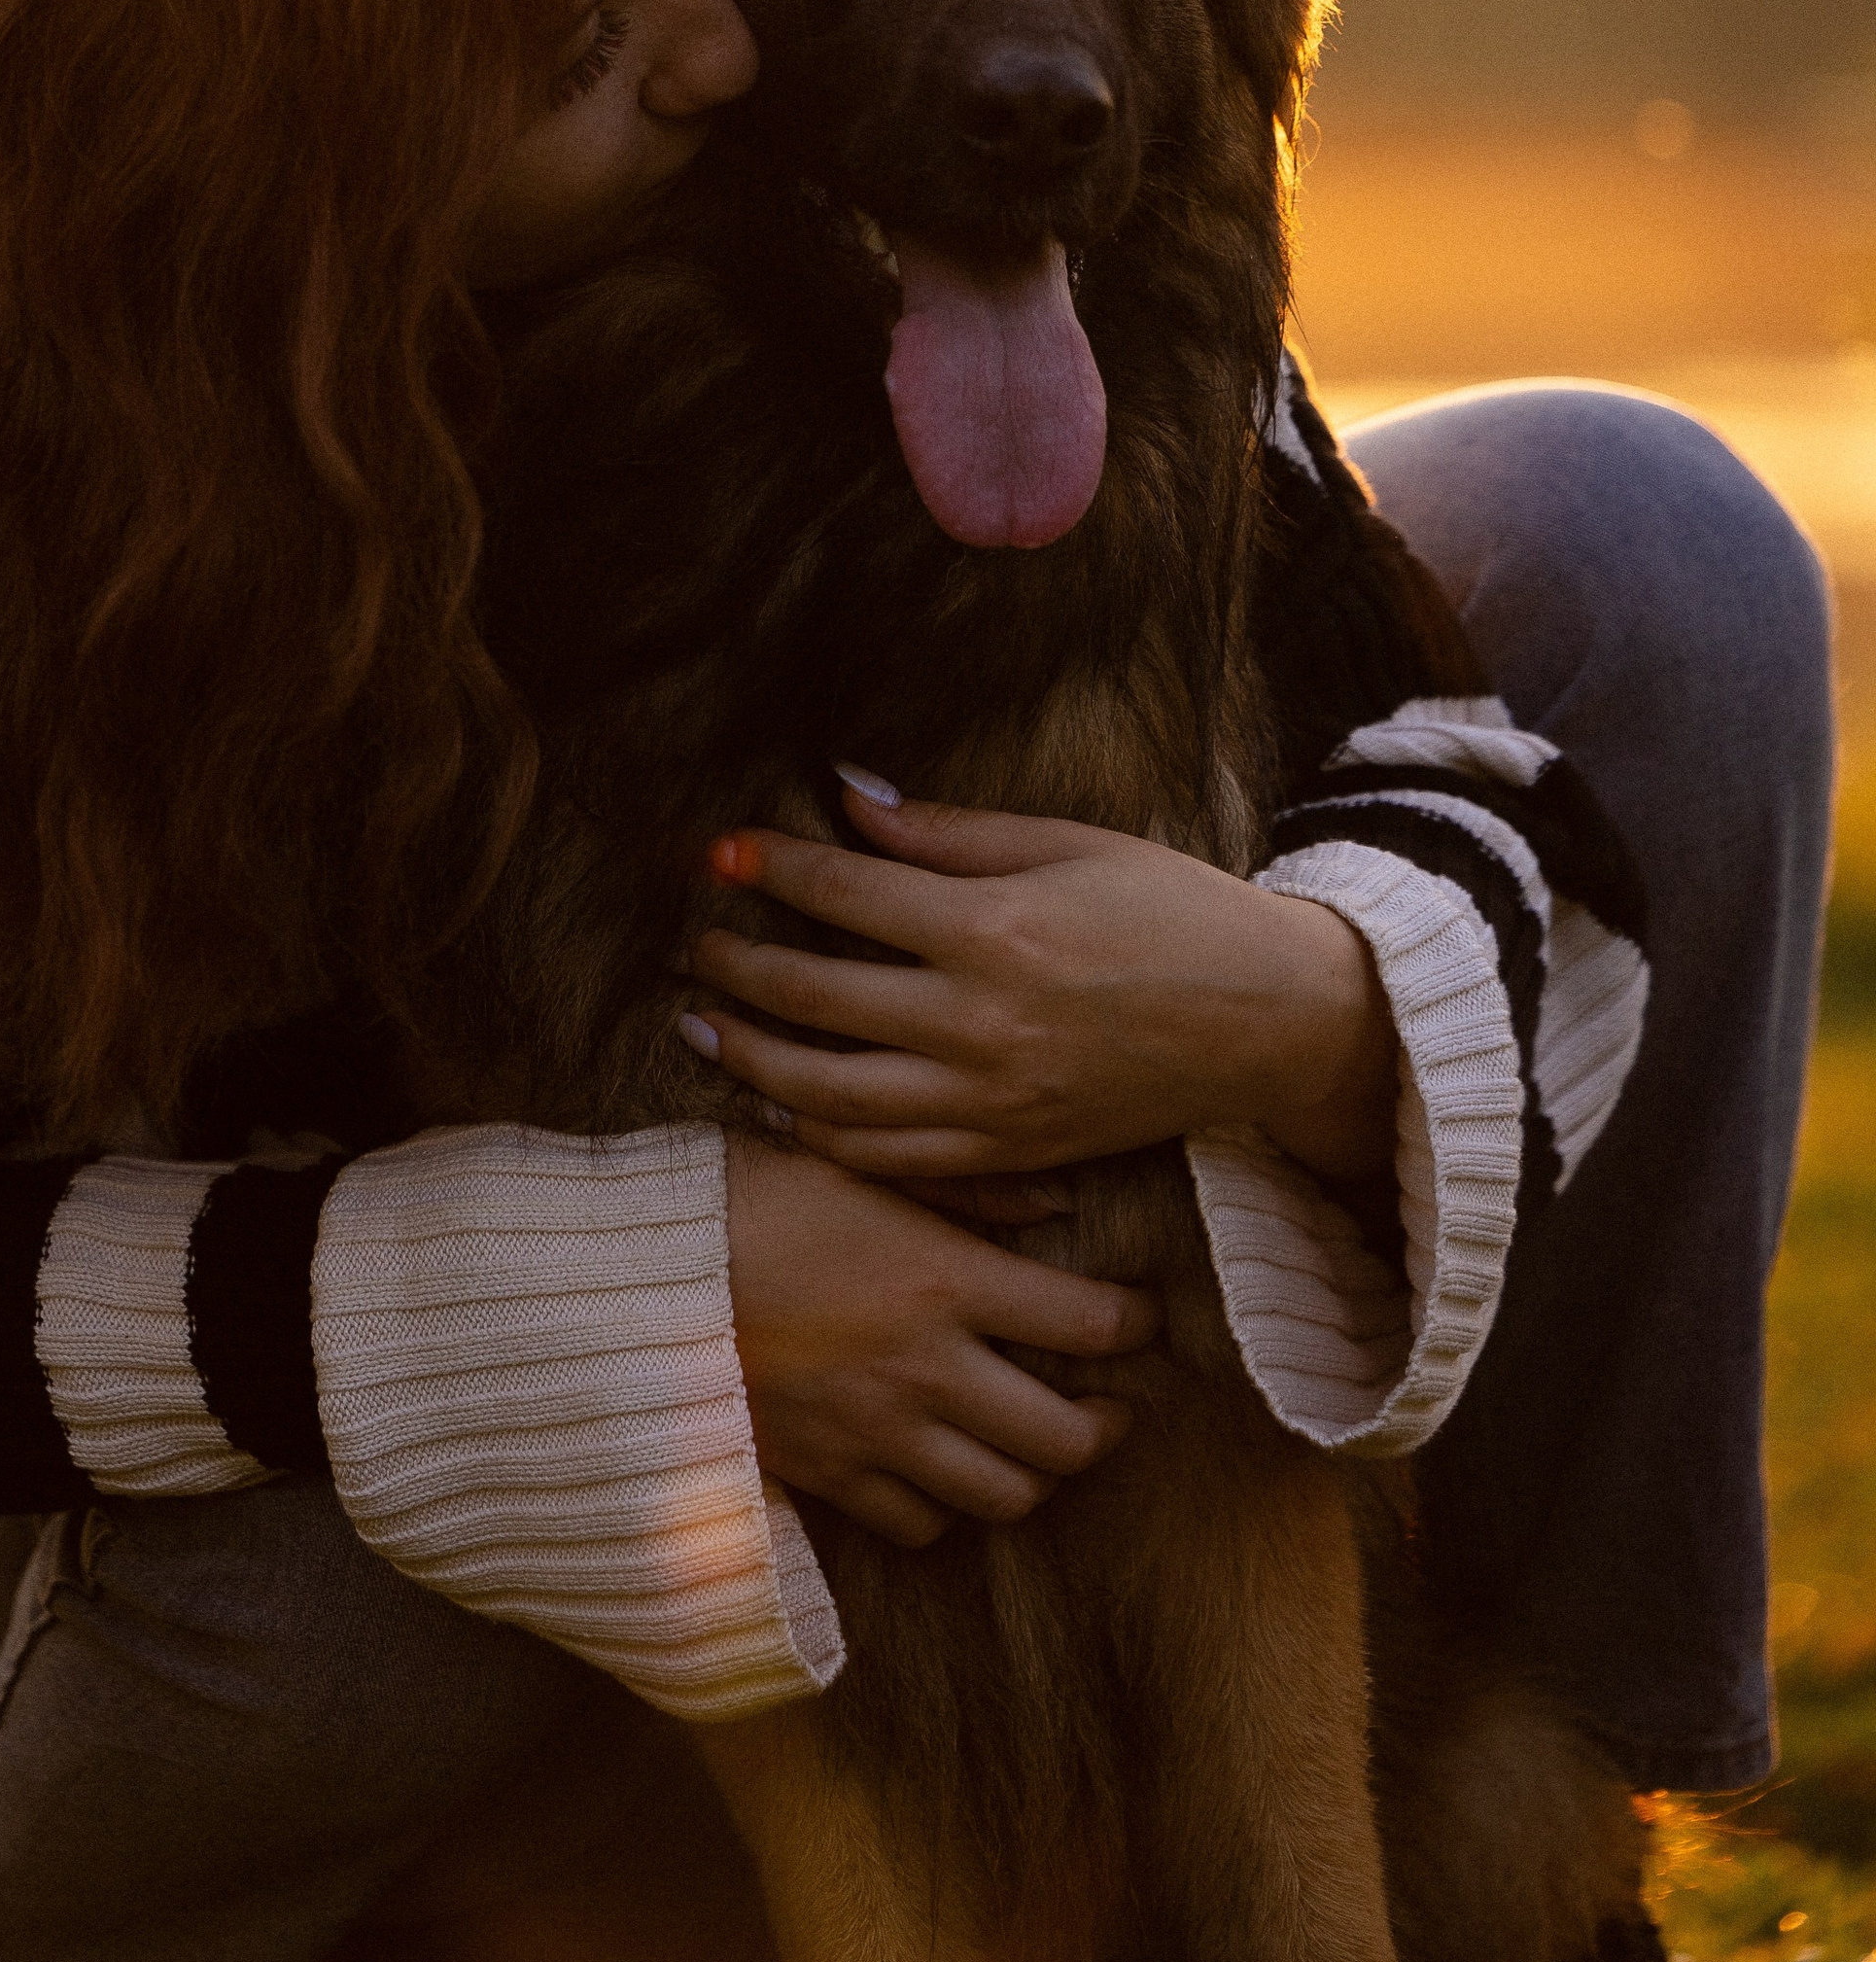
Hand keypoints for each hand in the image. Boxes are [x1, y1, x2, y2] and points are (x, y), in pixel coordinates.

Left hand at [687, 785, 1397, 1185]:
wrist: (1266, 1019)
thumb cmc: (1170, 910)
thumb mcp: (1066, 844)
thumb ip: (948, 834)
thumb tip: (849, 802)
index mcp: (995, 931)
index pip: (846, 895)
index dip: (771, 868)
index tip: (718, 852)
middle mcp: (982, 1024)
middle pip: (815, 1000)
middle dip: (738, 967)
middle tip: (694, 945)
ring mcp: (992, 1101)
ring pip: (832, 1096)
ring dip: (753, 1061)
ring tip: (704, 1029)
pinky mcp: (1009, 1153)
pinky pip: (890, 1160)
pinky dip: (823, 1135)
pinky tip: (784, 1105)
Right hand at [722, 1136, 1153, 1547]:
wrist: (633, 1277)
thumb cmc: (745, 1196)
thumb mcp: (855, 1163)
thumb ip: (964, 1188)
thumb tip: (1057, 1200)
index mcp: (943, 1280)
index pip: (1088, 1323)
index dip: (1138, 1323)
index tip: (1143, 1315)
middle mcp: (927, 1369)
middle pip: (1067, 1439)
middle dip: (1106, 1424)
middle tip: (1108, 1402)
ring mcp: (879, 1434)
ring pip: (1006, 1496)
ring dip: (1036, 1474)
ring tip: (1036, 1443)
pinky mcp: (829, 1476)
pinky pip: (920, 1524)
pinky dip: (946, 1505)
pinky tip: (942, 1467)